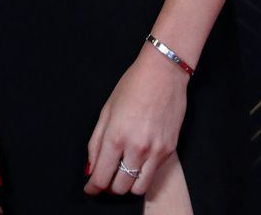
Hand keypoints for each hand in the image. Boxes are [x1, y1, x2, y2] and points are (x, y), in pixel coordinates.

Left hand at [84, 42, 188, 198]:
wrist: (164, 72)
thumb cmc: (134, 85)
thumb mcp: (107, 109)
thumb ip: (96, 142)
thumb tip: (91, 167)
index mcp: (116, 136)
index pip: (101, 177)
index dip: (93, 186)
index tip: (90, 187)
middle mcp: (137, 148)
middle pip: (119, 187)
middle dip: (109, 185)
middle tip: (106, 176)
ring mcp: (155, 151)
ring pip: (138, 188)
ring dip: (127, 184)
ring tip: (123, 171)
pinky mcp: (169, 150)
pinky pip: (153, 174)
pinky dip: (143, 173)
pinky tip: (138, 159)